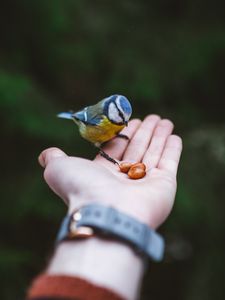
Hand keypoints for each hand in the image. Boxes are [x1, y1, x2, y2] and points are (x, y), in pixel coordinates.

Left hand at [39, 115, 181, 228]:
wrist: (105, 212)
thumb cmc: (82, 188)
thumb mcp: (58, 169)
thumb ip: (54, 158)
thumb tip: (44, 154)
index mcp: (104, 172)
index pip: (118, 148)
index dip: (125, 133)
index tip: (132, 120)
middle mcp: (125, 178)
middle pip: (138, 148)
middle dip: (145, 132)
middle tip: (153, 117)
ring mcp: (146, 182)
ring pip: (154, 153)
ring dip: (159, 136)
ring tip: (165, 120)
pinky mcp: (164, 185)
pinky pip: (169, 163)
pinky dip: (172, 149)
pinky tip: (174, 136)